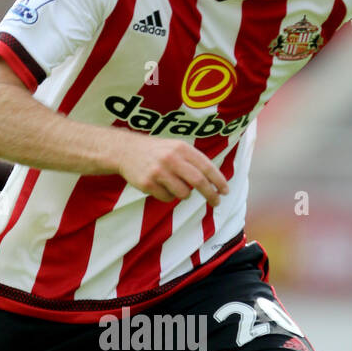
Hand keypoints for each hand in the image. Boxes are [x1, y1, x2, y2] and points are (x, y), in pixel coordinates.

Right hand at [115, 132, 229, 207]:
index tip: (225, 192)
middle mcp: (171, 158)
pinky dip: (168, 196)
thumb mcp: (176, 148)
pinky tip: (160, 186)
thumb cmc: (158, 151)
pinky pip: (167, 198)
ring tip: (175, 186)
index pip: (206, 167)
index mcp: (182, 148)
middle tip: (216, 202)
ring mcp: (158, 171)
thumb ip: (194, 162)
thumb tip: (214, 183)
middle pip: (198, 182)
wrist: (126, 150)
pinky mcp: (147, 183)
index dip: (219, 181)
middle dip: (210, 194)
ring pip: (183, 193)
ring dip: (184, 194)